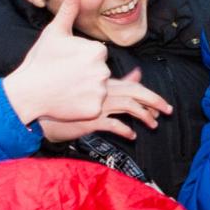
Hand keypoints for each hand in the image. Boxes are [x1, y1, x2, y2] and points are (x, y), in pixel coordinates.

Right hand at [2, 0, 113, 126]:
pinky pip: (94, 106)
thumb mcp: (54, 32)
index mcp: (96, 50)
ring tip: (65, 87)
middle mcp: (103, 70)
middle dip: (84, 74)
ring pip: (97, 89)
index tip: (65, 62)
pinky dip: (83, 105)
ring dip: (84, 89)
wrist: (27, 91)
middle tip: (63, 75)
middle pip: (98, 71)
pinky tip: (68, 100)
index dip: (80, 58)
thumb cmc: (40, 60)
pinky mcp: (95, 109)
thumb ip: (68, 10)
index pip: (96, 54)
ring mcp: (100, 91)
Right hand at [39, 70, 170, 142]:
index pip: (134, 85)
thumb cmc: (66, 95)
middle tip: (168, 110)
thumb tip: (138, 74)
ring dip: (144, 116)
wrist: (41, 107)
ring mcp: (97, 105)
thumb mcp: (93, 85)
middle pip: (136, 93)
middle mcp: (103, 91)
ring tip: (153, 125)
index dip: (150, 94)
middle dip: (155, 102)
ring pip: (128, 107)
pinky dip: (124, 130)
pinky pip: (113, 125)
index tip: (162, 104)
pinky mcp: (90, 119)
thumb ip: (118, 81)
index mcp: (103, 82)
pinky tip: (131, 136)